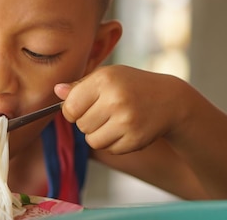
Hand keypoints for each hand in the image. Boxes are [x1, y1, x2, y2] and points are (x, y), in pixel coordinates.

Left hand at [54, 65, 191, 153]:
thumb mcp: (107, 76)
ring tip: (113, 121)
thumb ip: (80, 85)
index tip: (81, 107)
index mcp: (104, 80)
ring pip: (92, 140)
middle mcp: (115, 99)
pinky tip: (125, 129)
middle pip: (81, 125)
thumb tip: (57, 91)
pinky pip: (109, 149)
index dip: (72, 110)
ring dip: (99, 134)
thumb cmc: (132, 85)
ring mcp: (126, 121)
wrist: (169, 100)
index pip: (70, 107)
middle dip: (87, 121)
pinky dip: (113, 142)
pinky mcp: (135, 139)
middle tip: (104, 112)